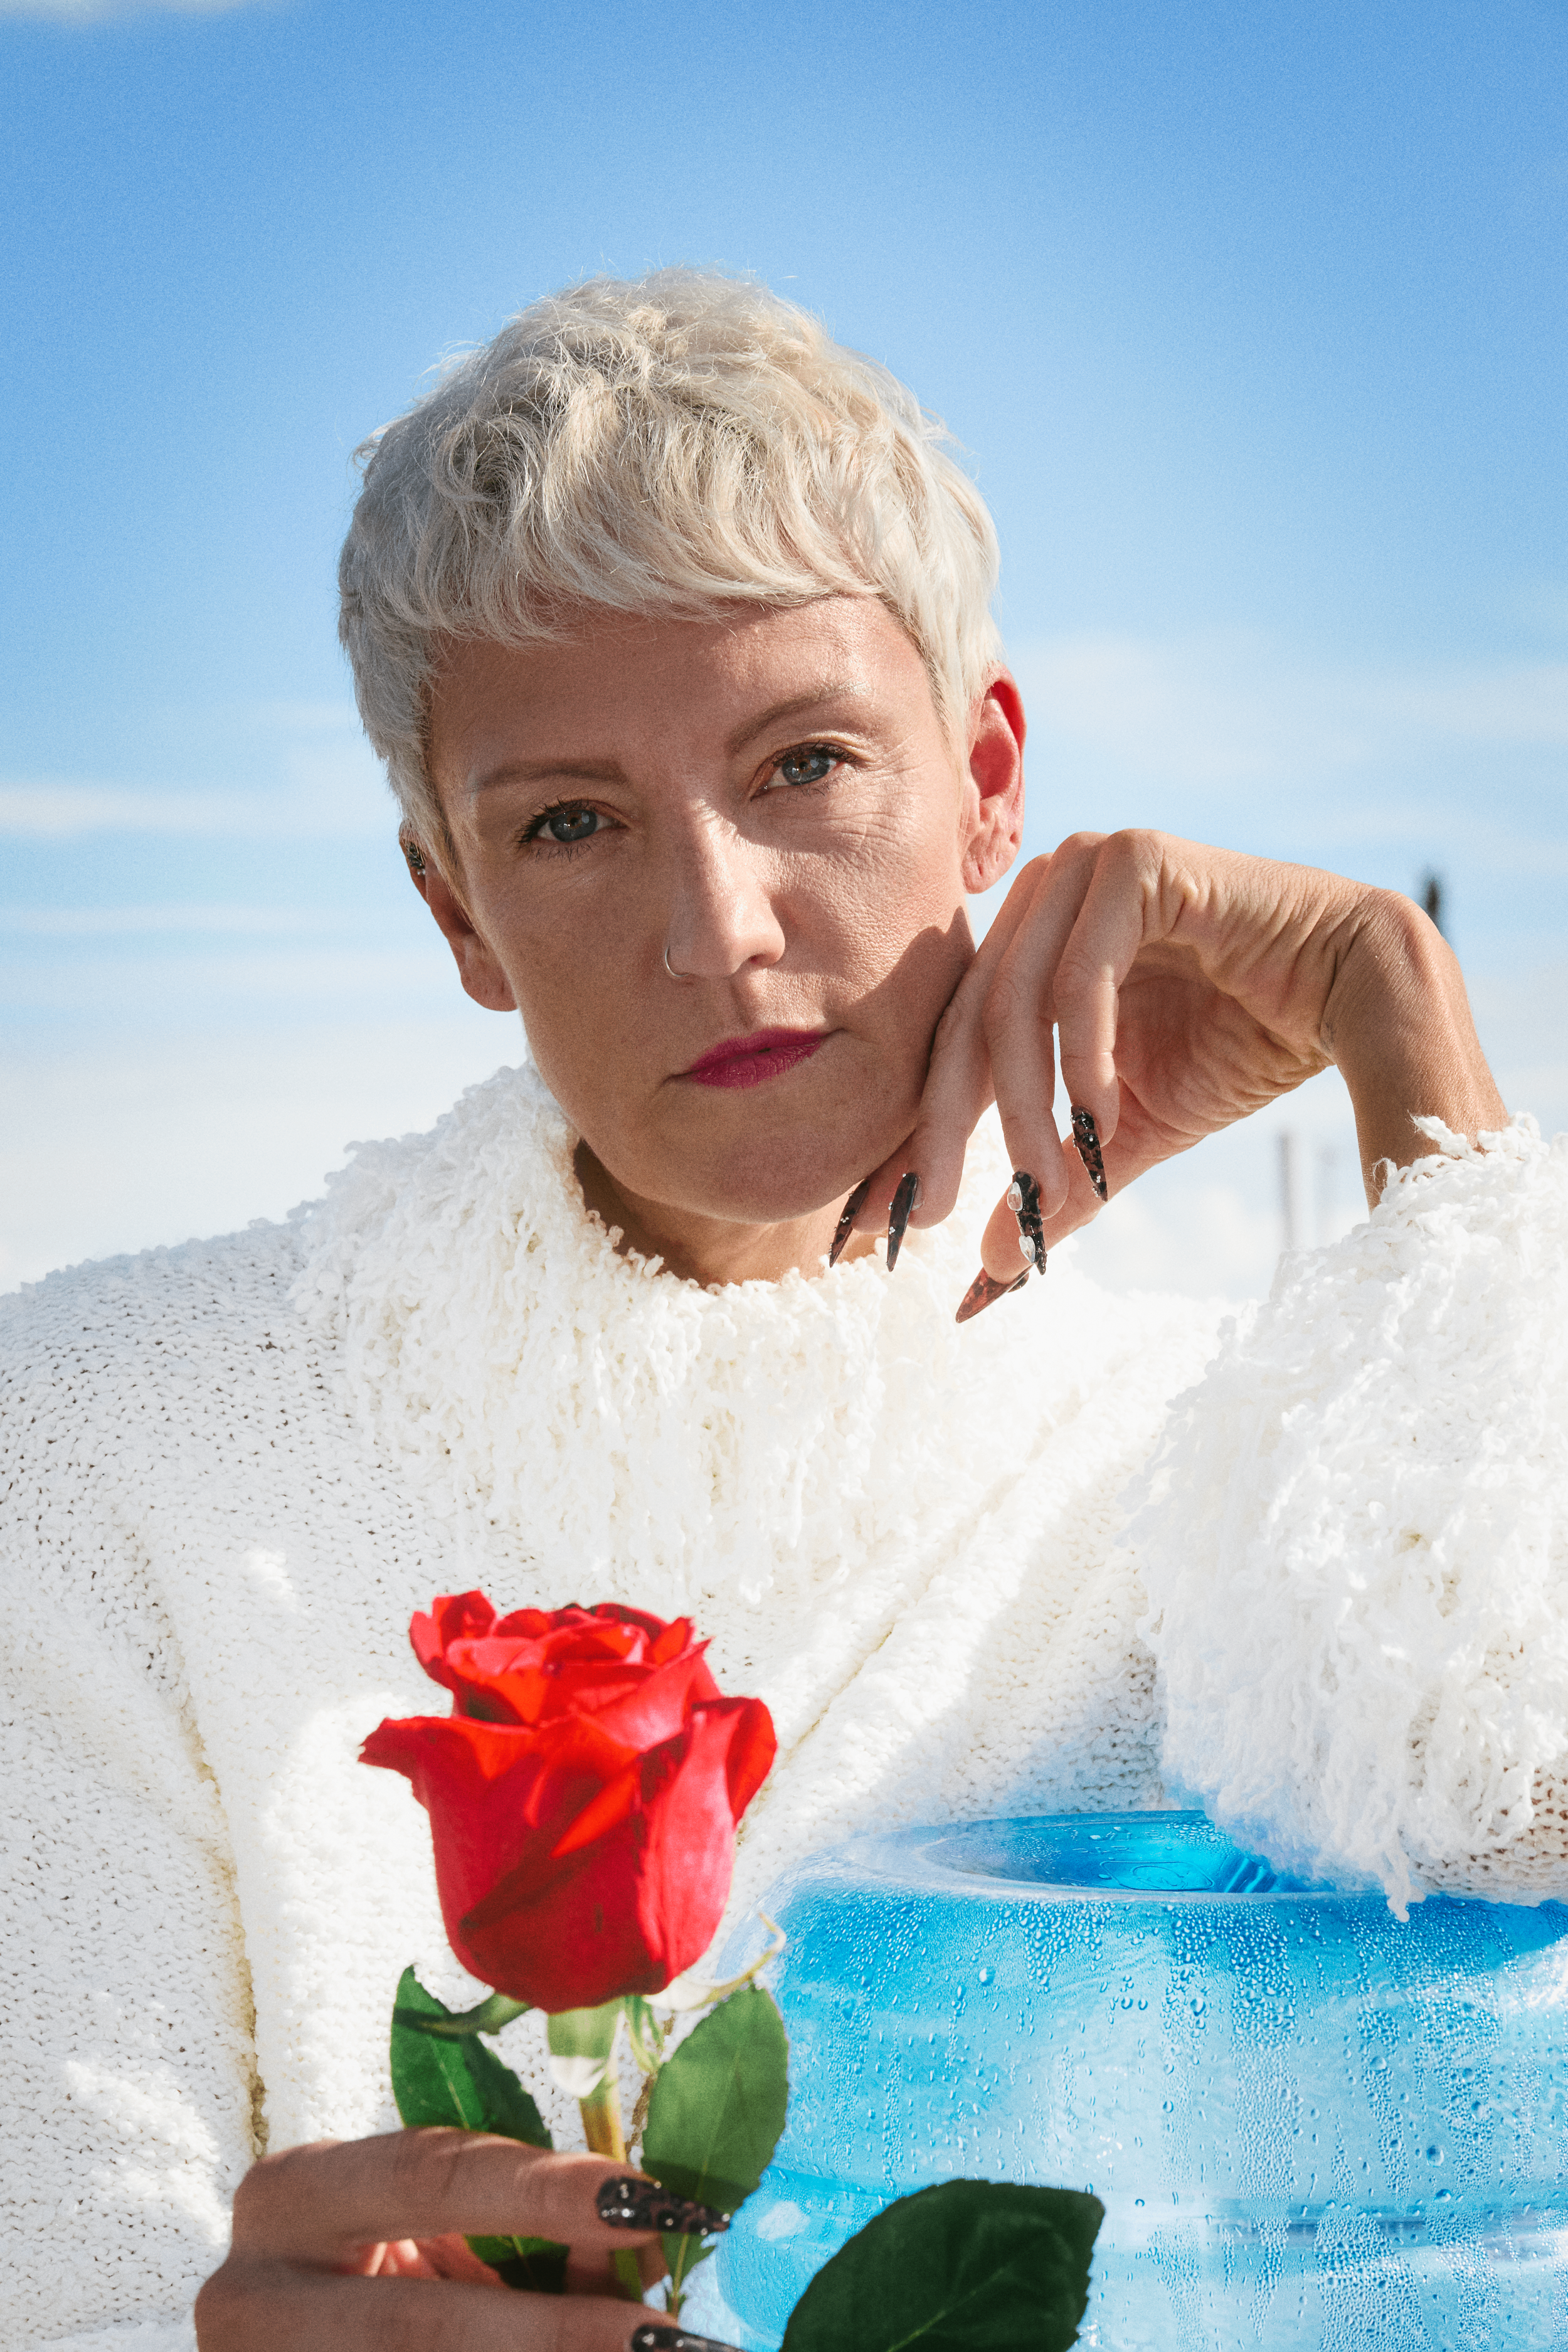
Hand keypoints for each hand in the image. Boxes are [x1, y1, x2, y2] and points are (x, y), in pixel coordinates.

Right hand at [195, 2130, 731, 2349]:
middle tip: (668, 2337)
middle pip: (420, 2328)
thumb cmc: (372, 2264)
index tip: (649, 2204)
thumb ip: (513, 2228)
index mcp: (290, 2198)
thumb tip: (640, 2251)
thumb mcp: (423, 2227)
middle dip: (556, 2333)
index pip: (428, 2179)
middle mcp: (254, 2297)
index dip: (544, 2193)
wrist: (298, 2337)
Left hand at [852, 830, 1506, 1281]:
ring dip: (1022, 1107)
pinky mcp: (1133, 859)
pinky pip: (1080, 970)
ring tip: (1043, 1186)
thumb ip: (1057, 1181)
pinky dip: (1081, 1053)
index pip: (953, 1041)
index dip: (922, 1132)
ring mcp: (1084, 868)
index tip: (894, 1221)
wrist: (1351, 992)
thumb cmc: (1238, 1044)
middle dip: (948, 1131)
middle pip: (968, 1023)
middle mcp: (1042, 895)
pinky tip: (1098, 1116)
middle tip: (937, 1217)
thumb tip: (989, 1269)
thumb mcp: (1126, 1131)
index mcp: (1026, 945)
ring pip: (1016, 1001)